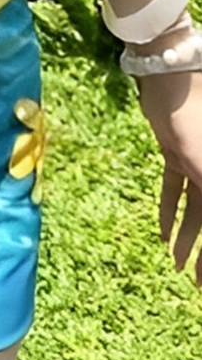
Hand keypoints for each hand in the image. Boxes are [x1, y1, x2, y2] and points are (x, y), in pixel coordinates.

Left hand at [138, 71, 201, 283]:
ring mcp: (199, 163)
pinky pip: (174, 189)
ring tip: (178, 266)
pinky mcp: (177, 153)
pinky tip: (162, 235)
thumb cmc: (193, 113)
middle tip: (197, 283)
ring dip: (186, 237)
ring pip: (195, 209)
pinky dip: (168, 210)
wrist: (171, 76)